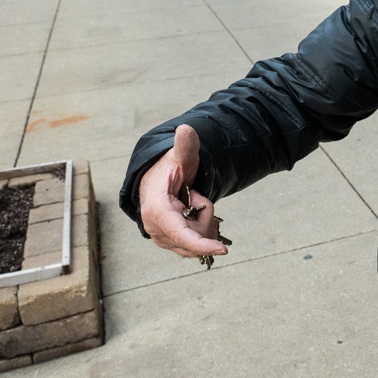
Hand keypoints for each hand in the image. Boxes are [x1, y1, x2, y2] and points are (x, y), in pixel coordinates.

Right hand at [138, 124, 227, 260]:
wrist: (158, 179)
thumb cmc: (169, 167)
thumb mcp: (180, 155)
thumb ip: (185, 146)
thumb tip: (186, 129)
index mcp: (156, 209)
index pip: (180, 233)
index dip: (201, 244)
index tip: (223, 249)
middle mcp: (155, 228)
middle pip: (195, 237)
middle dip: (205, 217)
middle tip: (195, 196)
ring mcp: (161, 238)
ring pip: (196, 243)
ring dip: (203, 223)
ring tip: (192, 203)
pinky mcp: (169, 243)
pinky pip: (194, 246)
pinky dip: (201, 230)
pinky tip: (194, 215)